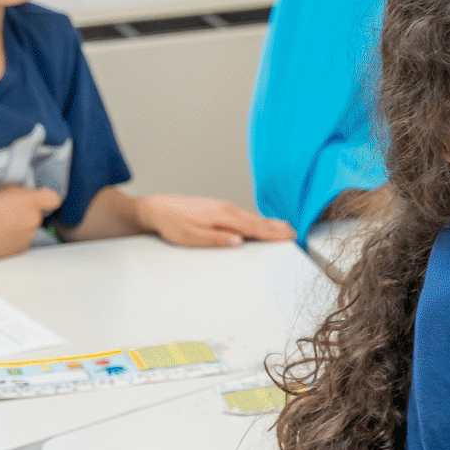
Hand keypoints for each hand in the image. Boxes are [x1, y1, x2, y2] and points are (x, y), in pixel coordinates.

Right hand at [0, 185, 61, 260]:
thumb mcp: (0, 191)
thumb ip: (20, 193)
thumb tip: (29, 196)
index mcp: (29, 202)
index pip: (54, 199)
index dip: (47, 199)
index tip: (39, 199)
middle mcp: (34, 219)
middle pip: (38, 213)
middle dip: (27, 211)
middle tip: (7, 212)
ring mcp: (30, 236)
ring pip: (30, 227)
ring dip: (20, 225)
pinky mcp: (23, 248)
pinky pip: (23, 239)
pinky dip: (15, 237)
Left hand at [133, 193, 295, 248]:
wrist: (155, 208)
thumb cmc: (170, 223)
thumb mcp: (189, 236)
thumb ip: (215, 239)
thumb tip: (239, 242)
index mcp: (221, 216)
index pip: (253, 227)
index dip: (272, 233)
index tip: (288, 237)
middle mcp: (225, 209)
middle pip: (256, 220)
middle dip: (276, 227)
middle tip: (294, 233)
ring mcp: (222, 207)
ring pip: (251, 217)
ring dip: (268, 223)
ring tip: (283, 228)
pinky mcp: (218, 208)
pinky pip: (243, 215)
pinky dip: (256, 220)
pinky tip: (260, 223)